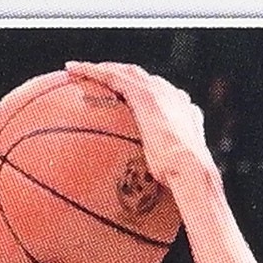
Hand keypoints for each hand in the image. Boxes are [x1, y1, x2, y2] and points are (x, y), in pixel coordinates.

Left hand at [62, 59, 213, 193]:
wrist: (192, 171)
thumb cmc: (186, 183)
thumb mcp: (175, 175)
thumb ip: (166, 175)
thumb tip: (160, 194)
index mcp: (185, 112)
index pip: (163, 97)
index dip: (146, 94)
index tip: (130, 101)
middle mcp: (173, 97)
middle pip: (143, 79)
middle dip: (122, 76)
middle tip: (100, 79)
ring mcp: (159, 92)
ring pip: (125, 72)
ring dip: (102, 69)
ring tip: (79, 70)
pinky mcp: (143, 94)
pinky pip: (111, 76)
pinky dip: (90, 70)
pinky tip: (71, 70)